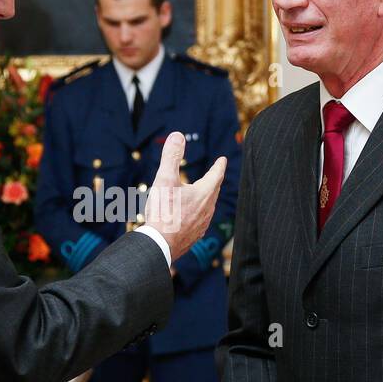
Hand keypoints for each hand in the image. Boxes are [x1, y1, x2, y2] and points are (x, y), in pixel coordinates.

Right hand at [144, 131, 225, 263]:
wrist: (160, 245)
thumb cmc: (163, 212)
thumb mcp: (165, 179)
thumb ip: (172, 156)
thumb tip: (178, 136)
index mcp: (203, 193)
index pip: (216, 175)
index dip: (218, 165)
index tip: (222, 159)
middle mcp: (207, 210)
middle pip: (213, 191)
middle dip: (214, 181)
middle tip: (215, 174)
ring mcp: (201, 225)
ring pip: (207, 208)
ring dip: (206, 199)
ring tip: (202, 195)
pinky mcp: (193, 237)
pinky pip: (200, 222)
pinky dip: (197, 214)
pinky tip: (191, 217)